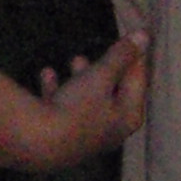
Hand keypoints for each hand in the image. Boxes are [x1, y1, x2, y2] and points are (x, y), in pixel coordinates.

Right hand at [0, 33, 149, 171]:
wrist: (36, 145)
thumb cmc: (78, 108)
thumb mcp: (101, 77)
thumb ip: (120, 57)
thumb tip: (144, 35)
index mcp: (128, 117)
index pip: (138, 82)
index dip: (135, 58)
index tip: (133, 40)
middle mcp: (111, 130)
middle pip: (114, 93)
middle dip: (109, 69)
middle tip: (108, 49)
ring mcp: (85, 137)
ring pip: (87, 100)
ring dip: (82, 78)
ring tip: (76, 59)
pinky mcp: (60, 138)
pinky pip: (62, 109)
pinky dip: (57, 90)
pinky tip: (46, 73)